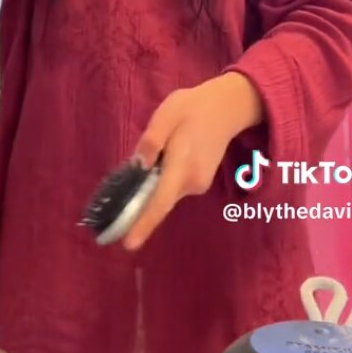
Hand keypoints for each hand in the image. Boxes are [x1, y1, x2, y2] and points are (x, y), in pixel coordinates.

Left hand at [122, 72, 263, 250]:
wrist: (227, 107)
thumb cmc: (192, 109)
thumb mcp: (166, 115)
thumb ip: (150, 141)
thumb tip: (137, 167)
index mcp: (182, 167)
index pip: (160, 202)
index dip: (143, 224)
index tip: (128, 245)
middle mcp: (192, 184)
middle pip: (158, 200)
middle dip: (138, 198)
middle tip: (125, 177)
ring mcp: (198, 185)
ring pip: (164, 193)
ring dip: (151, 184)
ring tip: (153, 153)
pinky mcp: (199, 182)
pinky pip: (171, 187)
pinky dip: (161, 180)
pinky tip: (163, 159)